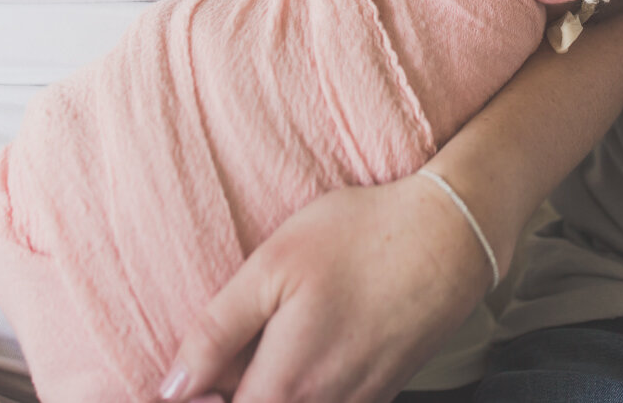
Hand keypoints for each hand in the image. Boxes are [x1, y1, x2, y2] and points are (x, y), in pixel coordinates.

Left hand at [160, 175, 491, 402]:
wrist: (450, 237)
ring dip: (267, 389)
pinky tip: (302, 349)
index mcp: (283, 387)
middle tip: (217, 362)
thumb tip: (172, 387)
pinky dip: (304, 389)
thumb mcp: (271, 267)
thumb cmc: (360, 239)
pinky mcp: (381, 393)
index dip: (194, 401)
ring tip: (263, 348)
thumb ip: (215, 333)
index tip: (186, 380)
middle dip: (230, 392)